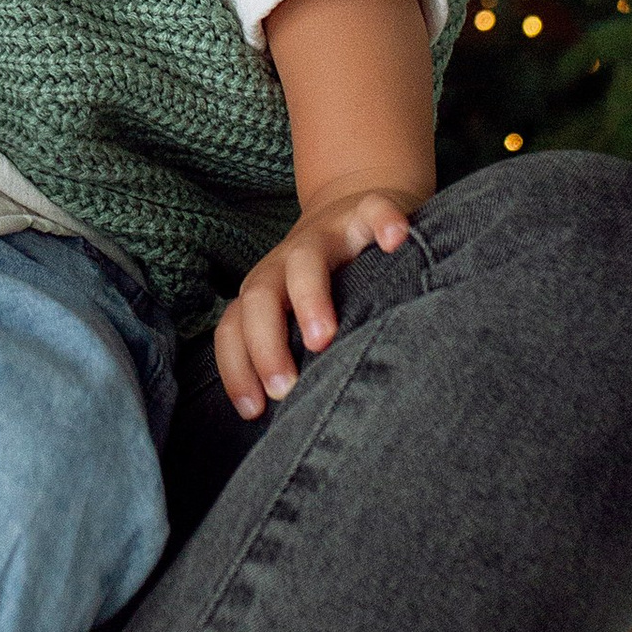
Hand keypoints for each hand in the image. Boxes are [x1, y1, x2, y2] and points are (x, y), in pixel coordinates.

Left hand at [214, 186, 417, 421]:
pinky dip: (384, 224)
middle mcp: (287, 262)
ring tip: (323, 338)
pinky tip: (398, 242)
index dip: (236, 368)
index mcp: (266, 290)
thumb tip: (292, 425)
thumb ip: (294, 356)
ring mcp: (327, 233)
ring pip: (306, 259)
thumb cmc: (329, 283)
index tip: (253, 411)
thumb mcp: (303, 317)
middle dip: (265, 343)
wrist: (354, 206)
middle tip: (284, 387)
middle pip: (260, 295)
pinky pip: (373, 211)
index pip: (233, 327)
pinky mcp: (367, 210)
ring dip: (309, 298)